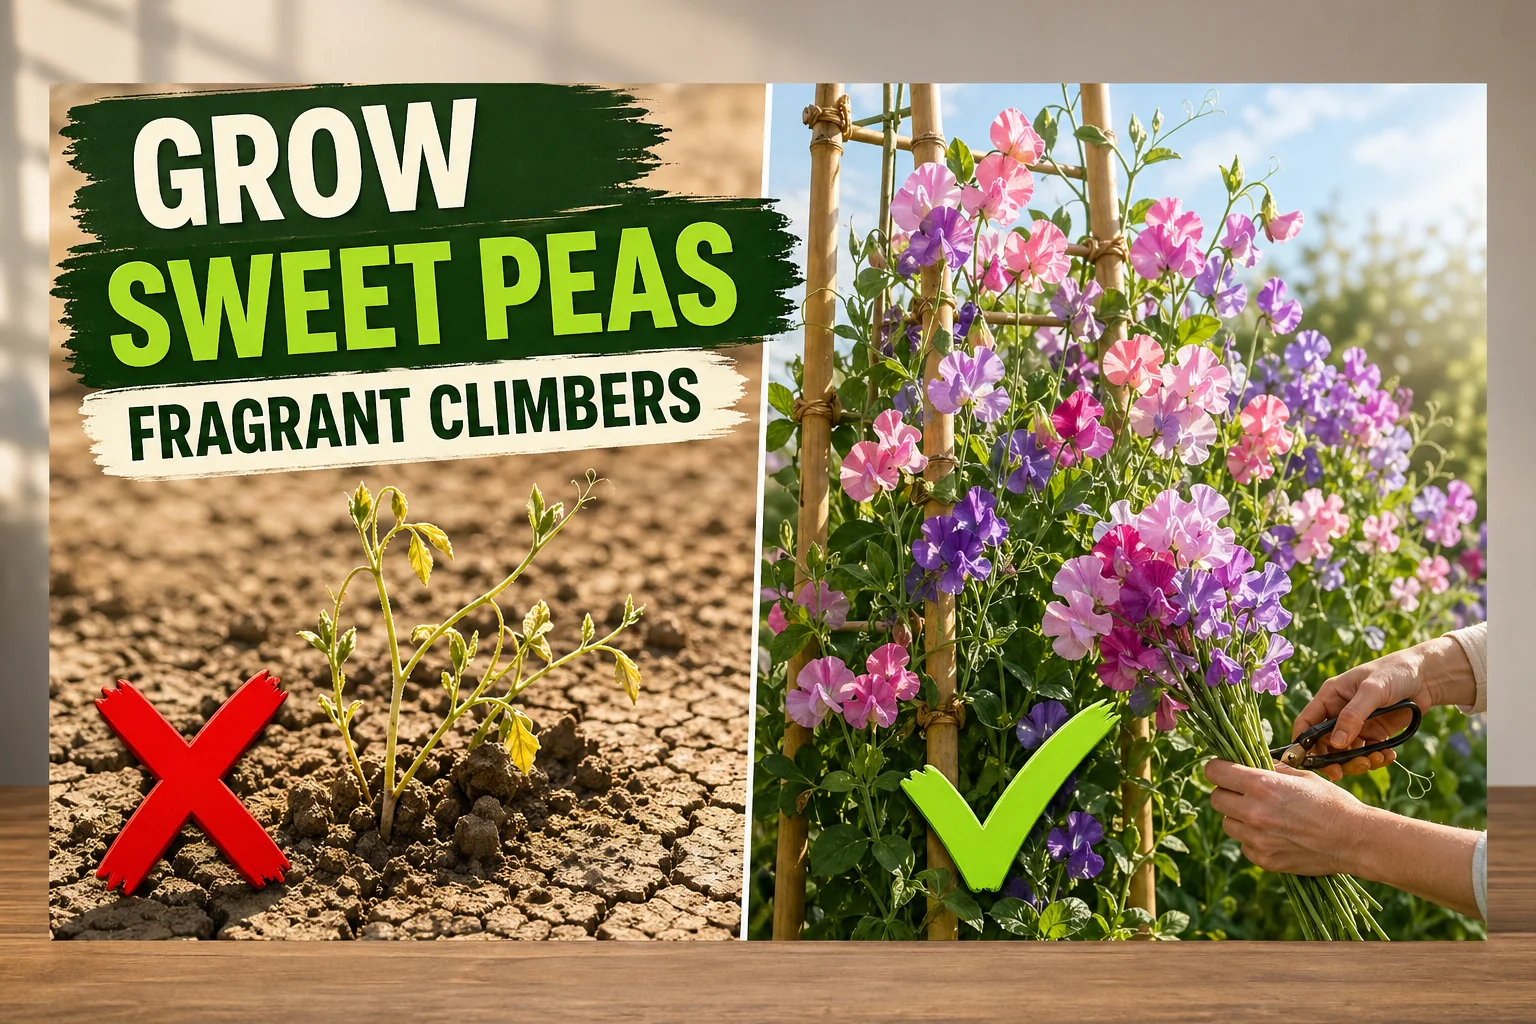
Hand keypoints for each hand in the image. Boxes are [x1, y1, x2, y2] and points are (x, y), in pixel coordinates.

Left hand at [1205, 759, 1368, 875]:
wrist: (1355, 840)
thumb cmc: (1331, 803)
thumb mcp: (1302, 776)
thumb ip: (1271, 769)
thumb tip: (1250, 762)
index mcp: (1261, 785)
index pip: (1214, 772)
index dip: (1217, 769)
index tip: (1223, 770)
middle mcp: (1254, 812)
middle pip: (1215, 799)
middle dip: (1226, 793)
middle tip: (1244, 793)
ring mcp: (1257, 839)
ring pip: (1227, 824)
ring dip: (1238, 818)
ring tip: (1263, 816)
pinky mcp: (1264, 859)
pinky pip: (1244, 845)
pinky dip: (1253, 839)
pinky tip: (1275, 835)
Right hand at [1291, 637, 1473, 781]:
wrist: (1426, 677)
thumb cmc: (1394, 673)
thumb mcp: (1372, 690)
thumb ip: (1353, 716)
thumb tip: (1336, 744)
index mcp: (1330, 698)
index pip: (1306, 723)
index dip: (1302, 743)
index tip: (1309, 762)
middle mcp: (1339, 714)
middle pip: (1324, 745)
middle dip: (1333, 760)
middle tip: (1342, 772)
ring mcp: (1357, 726)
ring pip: (1346, 754)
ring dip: (1358, 762)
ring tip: (1376, 759)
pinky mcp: (1375, 734)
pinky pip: (1368, 754)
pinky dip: (1376, 759)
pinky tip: (1389, 755)